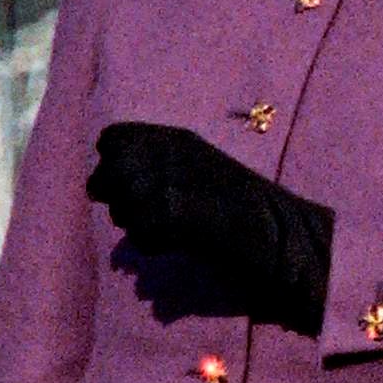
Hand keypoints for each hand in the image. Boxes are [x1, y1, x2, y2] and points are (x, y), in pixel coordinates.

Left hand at [89, 117, 335, 339]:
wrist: (285, 238)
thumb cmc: (244, 213)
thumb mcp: (197, 174)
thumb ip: (154, 171)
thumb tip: (97, 185)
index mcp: (178, 137)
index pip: (112, 138)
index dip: (115, 166)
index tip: (135, 190)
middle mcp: (172, 149)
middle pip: (109, 172)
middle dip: (120, 199)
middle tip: (152, 219)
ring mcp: (174, 177)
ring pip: (121, 205)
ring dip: (138, 225)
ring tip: (173, 233)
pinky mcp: (176, 210)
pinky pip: (139, 232)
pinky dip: (153, 245)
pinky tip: (180, 244)